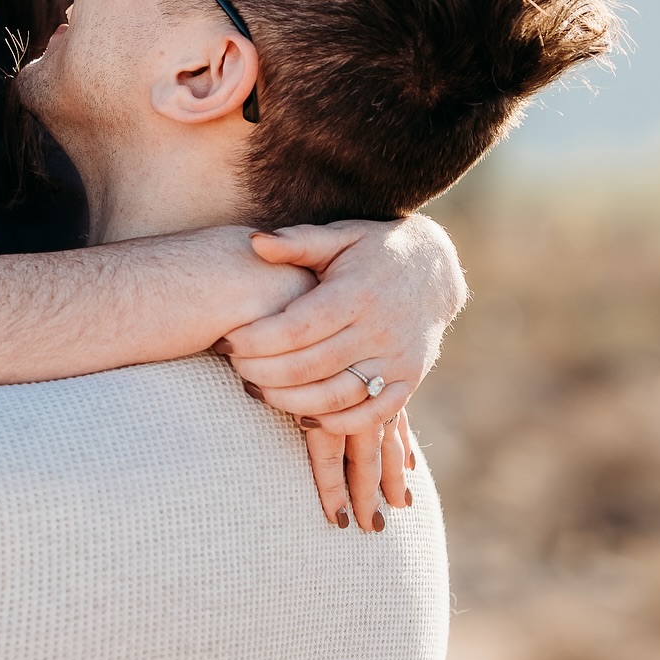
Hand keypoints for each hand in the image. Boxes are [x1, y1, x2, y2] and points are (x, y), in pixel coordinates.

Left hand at [216, 215, 464, 529]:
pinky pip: (372, 415)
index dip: (257, 340)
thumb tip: (254, 242)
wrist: (433, 269)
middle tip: (233, 367)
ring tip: (256, 390)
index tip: (225, 341)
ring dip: (290, 401)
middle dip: (264, 372)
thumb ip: (296, 242)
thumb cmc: (371, 251)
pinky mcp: (410, 380)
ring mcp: (398, 360)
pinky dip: (336, 423)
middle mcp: (381, 329)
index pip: (298, 327)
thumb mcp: (338, 236)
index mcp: (358, 293)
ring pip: (337, 396)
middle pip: (311, 366)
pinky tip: (302, 416)